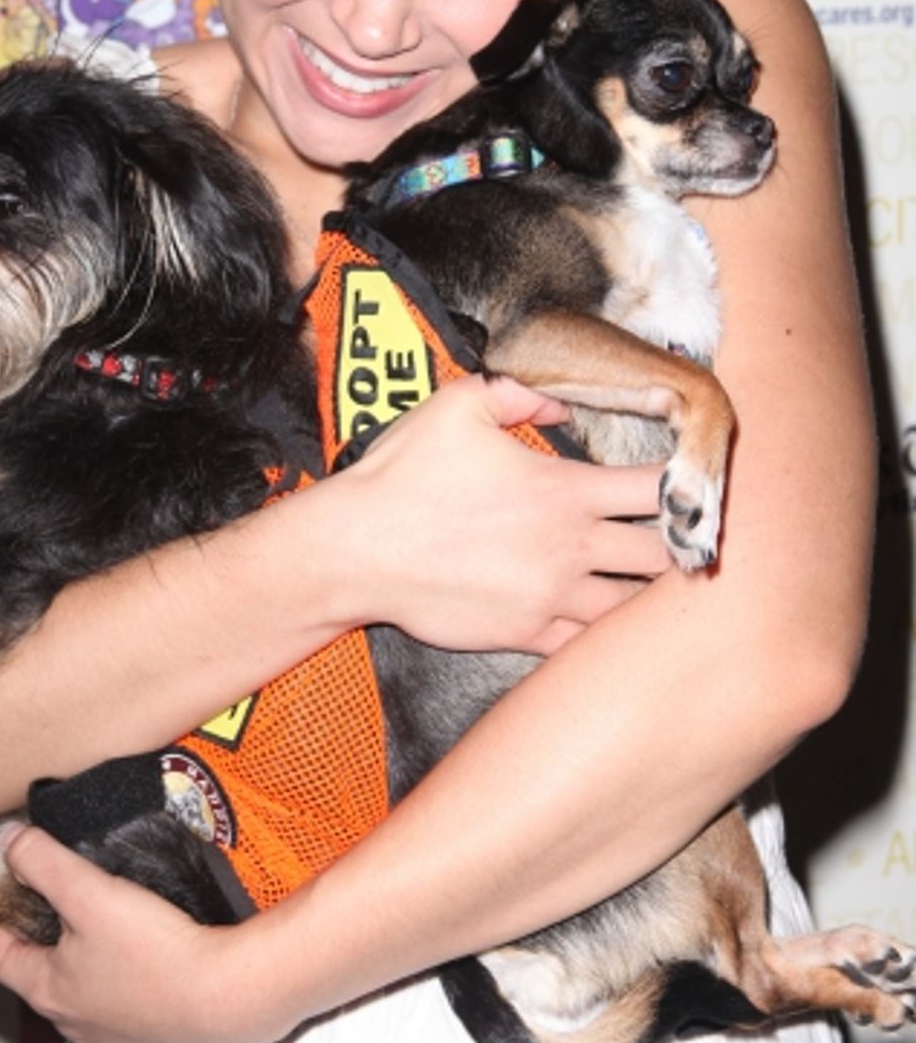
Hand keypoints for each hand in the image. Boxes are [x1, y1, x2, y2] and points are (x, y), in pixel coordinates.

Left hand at [0, 826, 274, 1042]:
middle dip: (34, 950)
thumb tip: (8, 842)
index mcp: (50, 989)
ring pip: (85, 1006)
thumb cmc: (156, 948)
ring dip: (82, 978)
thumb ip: (44, 862)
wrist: (227, 997)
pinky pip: (130, 1027)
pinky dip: (127, 1004)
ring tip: (97, 947)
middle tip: (34, 919)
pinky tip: (144, 985)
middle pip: (40, 981)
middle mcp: (75, 1026)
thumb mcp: (91, 893)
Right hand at [329, 373, 670, 655]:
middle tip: (679, 541)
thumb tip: (558, 406)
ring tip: (648, 585)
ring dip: (645, 595)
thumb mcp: (458, 405)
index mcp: (563, 489)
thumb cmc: (404, 474)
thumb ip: (520, 396)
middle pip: (663, 555)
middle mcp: (569, 546)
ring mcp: (550, 597)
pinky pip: (586, 645)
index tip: (687, 481)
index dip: (683, 483)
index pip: (656, 488)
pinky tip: (599, 619)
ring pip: (632, 609)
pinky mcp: (525, 634)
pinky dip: (601, 636)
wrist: (356, 549)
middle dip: (678, 546)